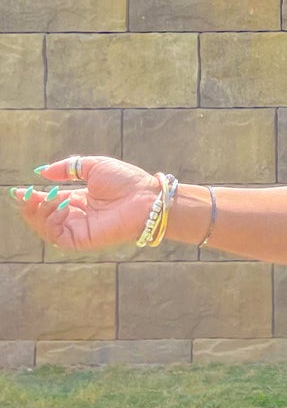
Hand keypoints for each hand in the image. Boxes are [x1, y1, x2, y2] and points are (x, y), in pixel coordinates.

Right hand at [8, 156, 161, 252]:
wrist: (146, 196)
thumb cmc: (125, 180)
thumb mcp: (93, 167)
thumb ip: (67, 168)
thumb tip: (41, 172)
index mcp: (78, 200)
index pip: (47, 202)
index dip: (32, 197)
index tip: (19, 189)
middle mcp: (76, 216)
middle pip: (42, 218)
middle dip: (30, 206)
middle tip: (26, 193)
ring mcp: (78, 229)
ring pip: (45, 228)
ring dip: (40, 212)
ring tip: (51, 196)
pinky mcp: (82, 240)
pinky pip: (57, 236)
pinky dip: (52, 221)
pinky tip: (62, 205)